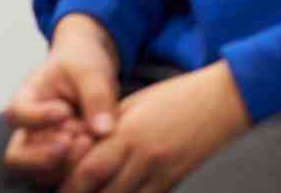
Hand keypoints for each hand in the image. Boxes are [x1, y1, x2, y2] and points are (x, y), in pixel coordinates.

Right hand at [2, 14, 121, 186]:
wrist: (91, 71)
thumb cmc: (82, 63)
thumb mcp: (90, 70)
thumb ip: (96, 96)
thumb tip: (102, 131)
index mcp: (26, 99)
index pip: (15, 114)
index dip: (37, 117)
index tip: (64, 110)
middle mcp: (29, 129)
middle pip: (17, 157)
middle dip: (46, 156)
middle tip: (77, 138)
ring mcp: (44, 150)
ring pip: (40, 175)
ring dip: (67, 165)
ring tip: (91, 141)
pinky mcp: (64, 163)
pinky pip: (64, 179)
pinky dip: (80, 172)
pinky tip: (98, 151)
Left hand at [59, 61, 250, 192]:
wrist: (224, 102)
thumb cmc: (177, 97)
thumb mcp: (135, 104)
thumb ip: (110, 126)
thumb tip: (85, 144)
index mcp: (127, 132)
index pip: (89, 168)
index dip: (69, 183)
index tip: (57, 188)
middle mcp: (143, 156)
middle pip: (103, 190)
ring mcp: (162, 172)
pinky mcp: (177, 181)